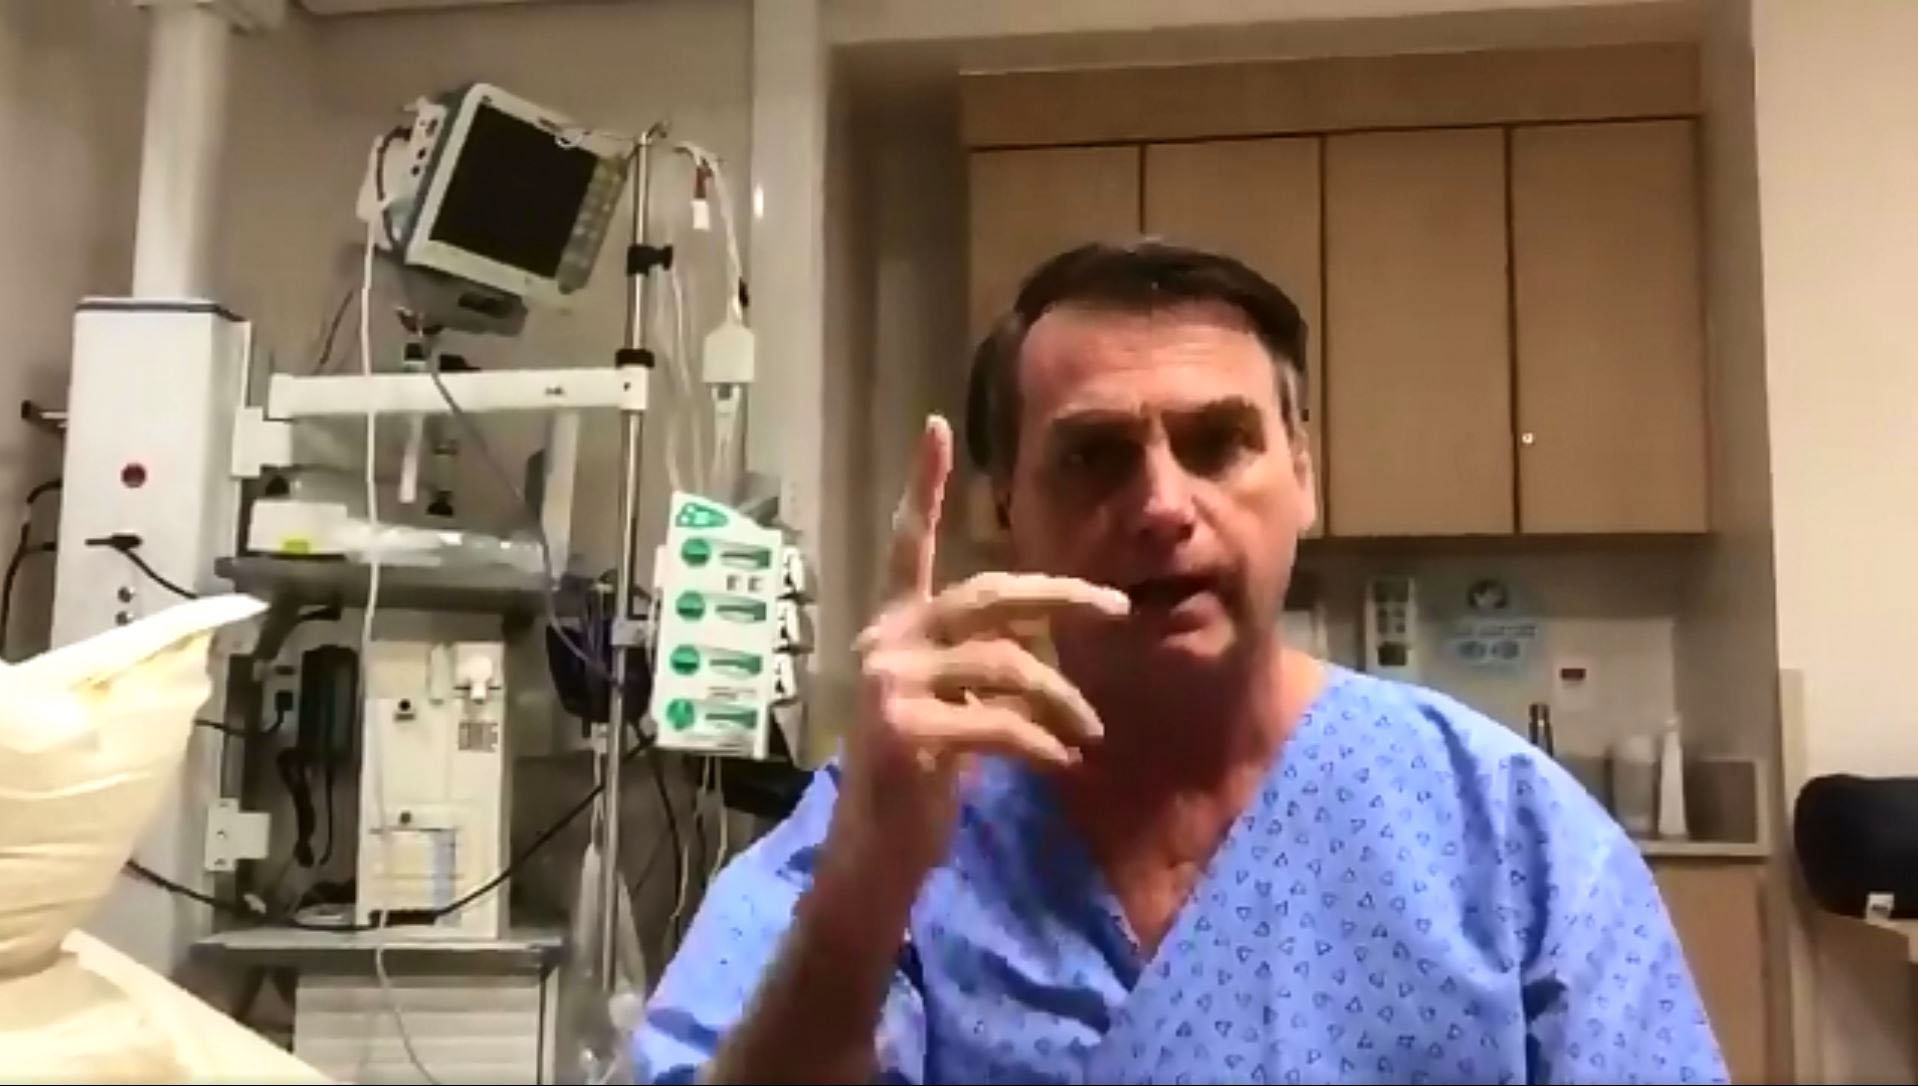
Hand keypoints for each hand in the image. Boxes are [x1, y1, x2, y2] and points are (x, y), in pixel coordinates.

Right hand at [828, 415, 1128, 880]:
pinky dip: (1040, 740)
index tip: (937, 426)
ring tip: (1089, 732)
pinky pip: (997, 720)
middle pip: (988, 595)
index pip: (906, 545)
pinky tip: (1061, 760)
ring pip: (1005, 664)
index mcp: (893, 627)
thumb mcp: (948, 705)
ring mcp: (889, 684)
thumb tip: (1043, 643)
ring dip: (1061, 699)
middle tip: (1118, 608)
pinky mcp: (903, 730)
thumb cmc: (917, 778)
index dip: (921, 486)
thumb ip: (978, 663)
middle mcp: (883, 642)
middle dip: (1061, 597)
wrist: (876, 856)